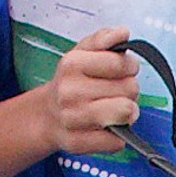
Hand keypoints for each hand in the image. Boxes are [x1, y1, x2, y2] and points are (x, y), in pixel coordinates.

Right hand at [44, 27, 142, 154]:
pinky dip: (116, 137)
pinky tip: (104, 129)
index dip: (128, 67)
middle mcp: (70, 91)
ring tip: (112, 109)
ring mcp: (73, 118)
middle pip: (130, 89)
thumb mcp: (82, 53)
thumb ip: (102, 39)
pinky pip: (118, 141)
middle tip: (111, 93)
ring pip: (127, 112)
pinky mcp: (78, 143)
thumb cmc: (72, 82)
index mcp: (71, 64)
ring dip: (127, 113)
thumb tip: (122, 32)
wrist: (45, 116)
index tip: (121, 70)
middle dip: (127, 90)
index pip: (122, 63)